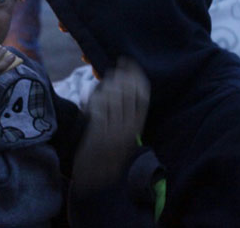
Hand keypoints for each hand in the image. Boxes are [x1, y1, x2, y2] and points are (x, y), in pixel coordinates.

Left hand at [72, 57, 149, 196]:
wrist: (96, 176)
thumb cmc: (110, 155)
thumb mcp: (126, 139)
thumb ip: (129, 120)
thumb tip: (127, 93)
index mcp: (136, 130)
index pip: (143, 99)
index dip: (139, 80)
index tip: (134, 67)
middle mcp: (127, 129)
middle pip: (129, 95)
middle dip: (126, 76)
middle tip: (122, 63)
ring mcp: (111, 130)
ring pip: (114, 99)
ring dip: (112, 83)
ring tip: (110, 73)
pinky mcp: (96, 132)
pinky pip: (99, 109)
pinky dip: (98, 96)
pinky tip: (97, 88)